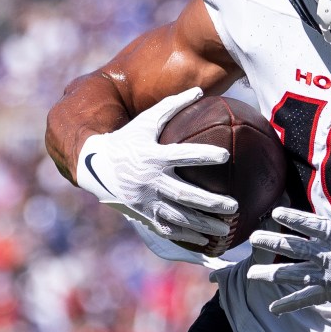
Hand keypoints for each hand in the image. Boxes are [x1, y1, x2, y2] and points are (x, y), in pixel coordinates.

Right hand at [74, 88, 240, 249]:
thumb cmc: (127, 139)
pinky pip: (167, 229)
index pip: (182, 155)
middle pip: (185, 194)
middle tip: (234, 207)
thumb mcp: (146, 120)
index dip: (203, 155)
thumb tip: (200, 90)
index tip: (226, 157)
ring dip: (204, 224)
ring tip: (227, 229)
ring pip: (179, 217)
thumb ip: (172, 106)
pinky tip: (206, 242)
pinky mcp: (144, 214)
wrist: (96, 166)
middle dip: (210, 202)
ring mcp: (147, 200)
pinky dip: (187, 236)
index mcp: (154, 156)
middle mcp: (151, 181)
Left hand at [248, 163, 330, 313]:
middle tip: (253, 239)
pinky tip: (273, 308)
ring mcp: (329, 276)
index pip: (310, 224)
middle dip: (273, 243)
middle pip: (295, 248)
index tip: (274, 212)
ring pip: (295, 275)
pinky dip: (290, 304)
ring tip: (251, 274)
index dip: (292, 218)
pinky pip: (308, 298)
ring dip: (272, 274)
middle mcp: (329, 256)